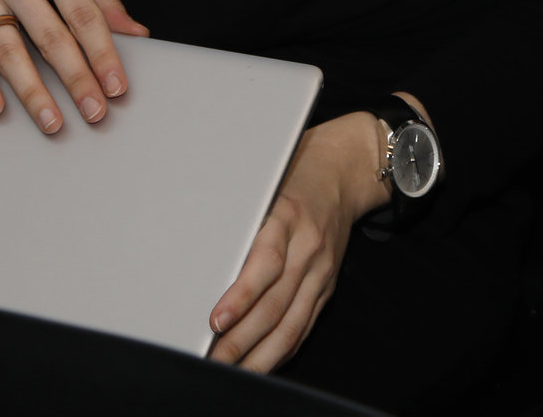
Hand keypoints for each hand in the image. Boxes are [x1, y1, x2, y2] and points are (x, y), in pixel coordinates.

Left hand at [207, 107, 399, 371]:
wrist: (344, 174)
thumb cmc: (294, 178)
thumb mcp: (263, 187)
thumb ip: (238, 222)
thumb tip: (198, 261)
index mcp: (287, 217)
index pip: (265, 264)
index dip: (241, 296)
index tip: (216, 319)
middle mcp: (308, 247)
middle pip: (276, 303)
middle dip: (243, 338)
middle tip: (214, 359)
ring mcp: (321, 270)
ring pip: (293, 323)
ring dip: (262, 353)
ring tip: (235, 369)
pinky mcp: (328, 285)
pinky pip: (306, 324)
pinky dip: (283, 348)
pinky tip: (263, 361)